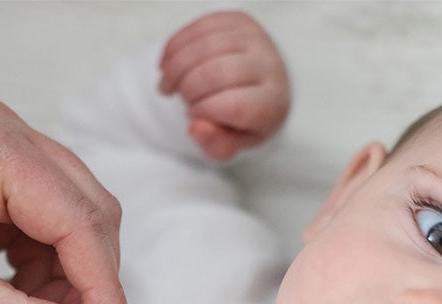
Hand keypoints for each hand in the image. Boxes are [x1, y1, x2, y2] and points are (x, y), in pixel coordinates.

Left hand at [0, 97, 126, 303]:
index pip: (81, 222)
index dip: (102, 286)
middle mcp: (8, 136)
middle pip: (91, 215)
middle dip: (88, 281)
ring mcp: (8, 147)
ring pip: (80, 218)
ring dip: (70, 275)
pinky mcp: (4, 168)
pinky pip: (55, 218)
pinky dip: (50, 263)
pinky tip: (25, 290)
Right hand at [159, 11, 289, 159]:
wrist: (263, 85)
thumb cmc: (247, 119)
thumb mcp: (234, 141)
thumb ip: (217, 144)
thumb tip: (195, 128)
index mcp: (273, 103)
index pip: (235, 106)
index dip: (205, 111)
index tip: (193, 116)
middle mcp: (270, 66)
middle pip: (216, 73)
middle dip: (188, 89)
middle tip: (182, 100)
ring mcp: (256, 39)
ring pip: (204, 47)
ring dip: (176, 68)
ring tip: (168, 86)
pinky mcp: (239, 21)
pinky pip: (200, 27)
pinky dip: (175, 47)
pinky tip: (168, 66)